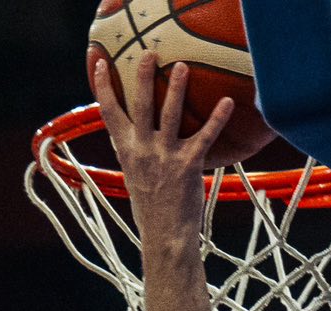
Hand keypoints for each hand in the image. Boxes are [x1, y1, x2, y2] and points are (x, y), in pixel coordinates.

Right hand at [89, 52, 233, 233]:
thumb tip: (128, 140)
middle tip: (149, 53)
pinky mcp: (188, 165)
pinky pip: (205, 136)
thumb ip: (134, 155)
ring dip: (176, 89)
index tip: (102, 63)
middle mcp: (143, 150)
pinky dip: (217, 118)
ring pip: (170, 115)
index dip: (105, 88)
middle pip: (140, 106)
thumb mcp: (134, 178)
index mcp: (127, 152)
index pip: (110, 114)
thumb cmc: (152, 209)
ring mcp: (165, 157)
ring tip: (183, 67)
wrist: (166, 236)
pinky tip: (228, 102)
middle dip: (142, 77)